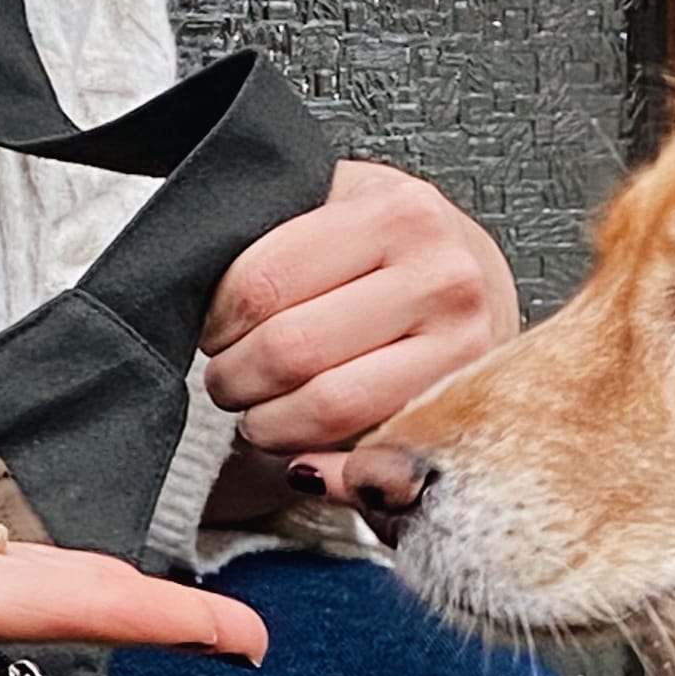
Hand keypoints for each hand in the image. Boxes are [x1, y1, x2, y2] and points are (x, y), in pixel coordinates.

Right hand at [0, 379, 266, 659]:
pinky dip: (46, 575)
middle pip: (30, 616)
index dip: (111, 617)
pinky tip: (85, 575)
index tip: (207, 634)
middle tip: (250, 639)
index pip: (2, 606)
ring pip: (12, 598)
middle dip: (142, 627)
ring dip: (105, 607)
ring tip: (199, 616)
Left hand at [202, 161, 516, 506]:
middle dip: (236, 376)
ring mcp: (461, 351)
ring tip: (258, 412)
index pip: (264, 281)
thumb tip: (194, 280)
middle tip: (227, 378)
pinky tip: (300, 455)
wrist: (480, 287)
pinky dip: (319, 467)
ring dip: (269, 424)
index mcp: (400, 213)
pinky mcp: (461, 415)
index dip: (217, 319)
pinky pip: (367, 459)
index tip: (212, 330)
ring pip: (327, 406)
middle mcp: (442, 279)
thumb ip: (280, 230)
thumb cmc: (396, 250)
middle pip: (291, 349)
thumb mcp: (344, 208)